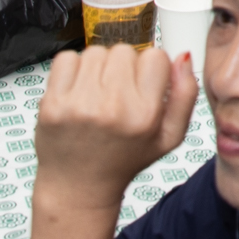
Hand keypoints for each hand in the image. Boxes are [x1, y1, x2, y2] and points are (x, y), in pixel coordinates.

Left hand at [31, 44, 198, 213]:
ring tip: (97, 94)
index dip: (151, 68)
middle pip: (124, 50)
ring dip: (97, 67)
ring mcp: (79, 105)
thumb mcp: (169, 137)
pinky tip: (77, 91)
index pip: (156, 56)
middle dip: (123, 67)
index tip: (143, 85)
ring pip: (95, 52)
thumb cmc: (123, 159)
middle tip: (117, 93)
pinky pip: (66, 58)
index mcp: (144, 115)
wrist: (78, 187)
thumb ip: (185, 95)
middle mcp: (112, 108)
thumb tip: (183, 57)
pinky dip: (72, 69)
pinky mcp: (52, 103)